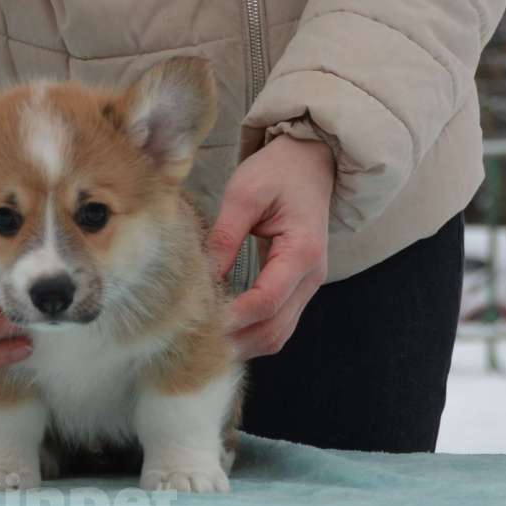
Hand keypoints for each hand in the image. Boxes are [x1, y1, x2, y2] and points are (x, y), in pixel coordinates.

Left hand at [208, 135, 333, 360]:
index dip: (232, 316)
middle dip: (235, 340)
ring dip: (243, 344)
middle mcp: (312, 276)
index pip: (266, 300)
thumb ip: (225, 236)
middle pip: (274, 329)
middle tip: (193, 343)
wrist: (311, 161)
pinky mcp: (298, 287)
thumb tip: (202, 277)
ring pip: (278, 334)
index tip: (198, 321)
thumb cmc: (278, 171)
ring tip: (204, 344)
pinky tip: (224, 331)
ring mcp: (308, 286)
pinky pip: (278, 323)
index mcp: (302, 251)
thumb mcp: (244, 194)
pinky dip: (252, 333)